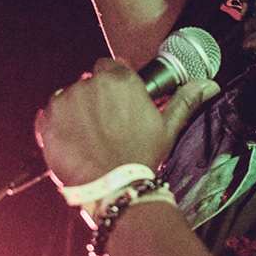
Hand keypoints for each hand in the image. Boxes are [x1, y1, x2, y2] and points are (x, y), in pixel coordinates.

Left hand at [35, 57, 216, 185]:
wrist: (114, 189)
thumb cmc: (142, 157)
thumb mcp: (167, 127)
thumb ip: (185, 100)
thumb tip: (209, 84)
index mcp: (119, 79)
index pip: (109, 66)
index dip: (112, 85)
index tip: (116, 104)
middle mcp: (90, 83)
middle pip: (88, 83)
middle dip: (94, 100)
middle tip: (105, 128)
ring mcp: (65, 101)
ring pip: (67, 98)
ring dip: (74, 113)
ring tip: (89, 139)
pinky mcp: (46, 120)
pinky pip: (47, 116)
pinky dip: (56, 127)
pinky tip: (73, 144)